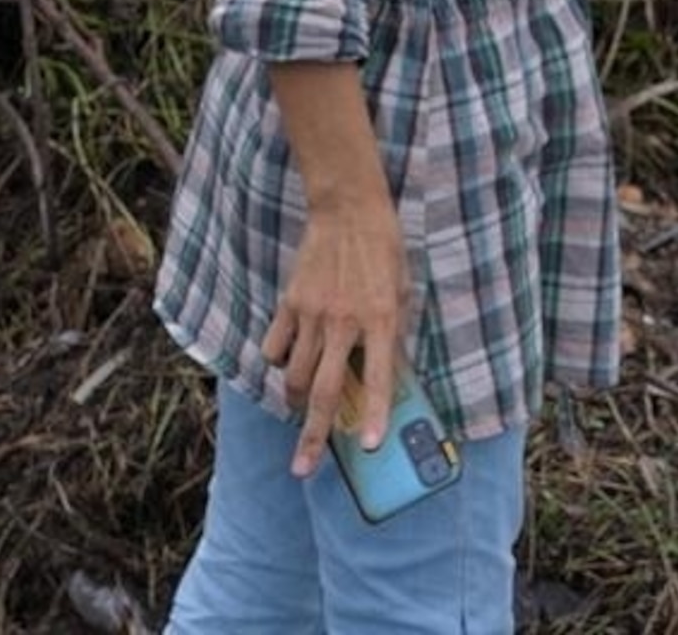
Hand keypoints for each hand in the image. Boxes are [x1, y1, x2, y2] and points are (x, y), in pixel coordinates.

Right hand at [260, 199, 406, 477]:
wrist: (348, 208)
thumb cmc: (384, 250)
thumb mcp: (402, 291)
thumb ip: (394, 333)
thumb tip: (389, 375)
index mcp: (380, 319)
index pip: (378, 378)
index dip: (374, 414)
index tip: (369, 447)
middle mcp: (344, 322)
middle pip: (324, 391)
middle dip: (314, 436)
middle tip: (304, 468)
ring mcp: (313, 313)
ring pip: (294, 376)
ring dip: (296, 400)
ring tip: (301, 408)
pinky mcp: (290, 302)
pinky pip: (275, 346)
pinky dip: (278, 362)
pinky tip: (287, 362)